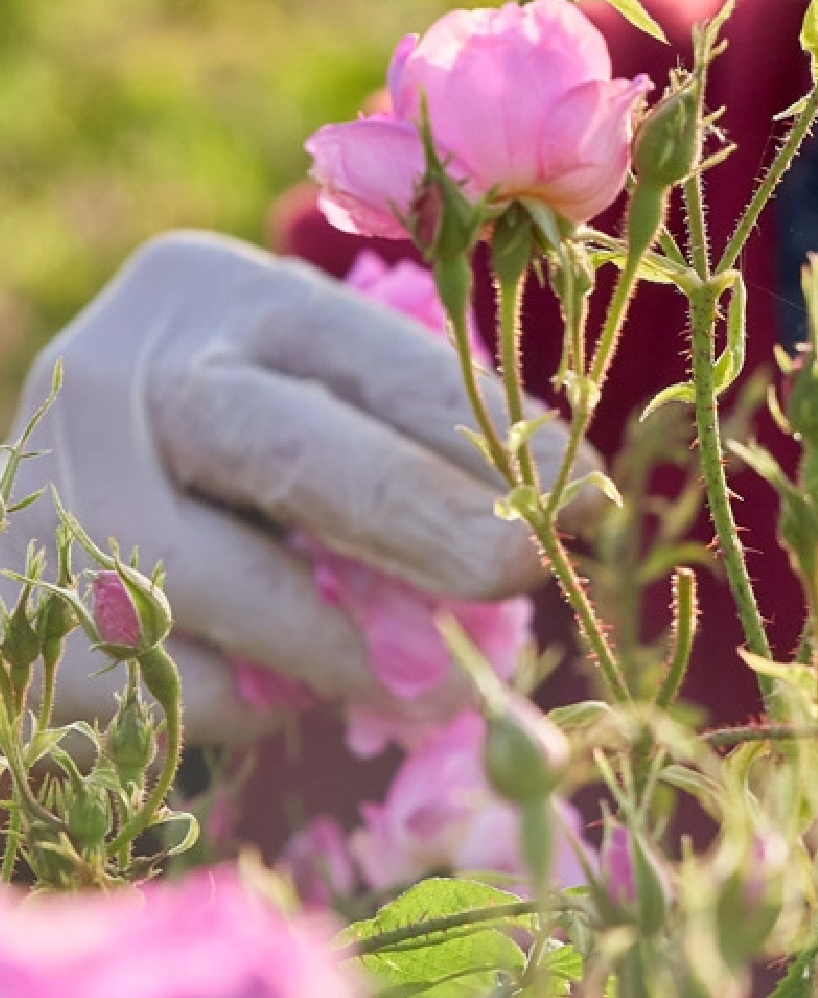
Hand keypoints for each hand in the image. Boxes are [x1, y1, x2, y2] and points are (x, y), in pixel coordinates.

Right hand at [3, 232, 583, 738]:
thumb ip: (412, 438)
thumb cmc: (239, 442)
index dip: (480, 433)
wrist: (59, 497)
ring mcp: (46, 490)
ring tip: (436, 683)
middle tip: (515, 577)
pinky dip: (250, 700)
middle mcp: (116, 376)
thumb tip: (561, 510)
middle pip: (277, 445)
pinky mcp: (7, 609)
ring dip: (342, 648)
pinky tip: (291, 691)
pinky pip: (156, 680)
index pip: (364, 358)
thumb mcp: (314, 391)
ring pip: (210, 583)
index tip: (581, 493)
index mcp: (217, 297)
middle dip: (415, 518)